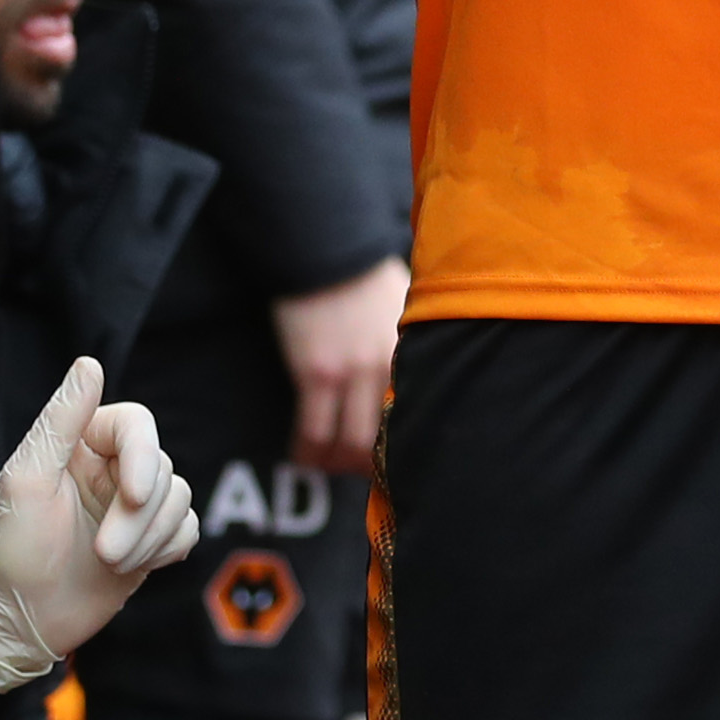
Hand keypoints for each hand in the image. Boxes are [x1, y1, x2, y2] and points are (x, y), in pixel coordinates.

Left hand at [0, 355, 200, 690]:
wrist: (16, 621)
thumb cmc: (10, 549)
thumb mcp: (26, 479)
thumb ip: (60, 420)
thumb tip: (90, 364)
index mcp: (79, 444)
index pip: (136, 424)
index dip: (144, 456)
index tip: (134, 495)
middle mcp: (110, 469)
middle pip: (161, 467)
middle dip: (138, 516)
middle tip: (105, 553)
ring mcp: (131, 507)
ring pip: (178, 499)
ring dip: (149, 538)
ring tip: (109, 564)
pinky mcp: (149, 542)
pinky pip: (187, 529)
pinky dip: (166, 549)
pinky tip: (130, 569)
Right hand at [274, 257, 402, 477]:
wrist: (327, 247)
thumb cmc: (365, 275)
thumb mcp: (405, 308)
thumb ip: (411, 344)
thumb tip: (417, 371)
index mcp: (412, 355)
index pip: (415, 418)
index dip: (404, 447)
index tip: (395, 460)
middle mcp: (387, 370)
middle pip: (383, 439)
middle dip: (368, 464)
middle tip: (356, 472)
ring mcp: (351, 374)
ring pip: (348, 442)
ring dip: (336, 463)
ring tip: (327, 466)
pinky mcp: (315, 373)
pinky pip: (312, 428)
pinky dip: (308, 450)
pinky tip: (302, 457)